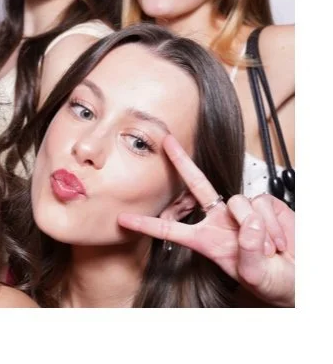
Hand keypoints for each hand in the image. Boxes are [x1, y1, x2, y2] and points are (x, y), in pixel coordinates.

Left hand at [118, 133, 293, 306]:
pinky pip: (262, 204)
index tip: (123, 218)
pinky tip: (279, 240)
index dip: (148, 225)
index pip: (172, 231)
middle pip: (198, 186)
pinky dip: (274, 226)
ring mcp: (242, 211)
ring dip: (258, 231)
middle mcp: (221, 220)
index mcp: (209, 241)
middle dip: (182, 161)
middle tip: (165, 139)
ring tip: (270, 250)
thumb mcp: (254, 275)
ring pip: (239, 204)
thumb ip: (248, 251)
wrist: (297, 274)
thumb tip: (248, 221)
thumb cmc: (271, 280)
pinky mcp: (264, 203)